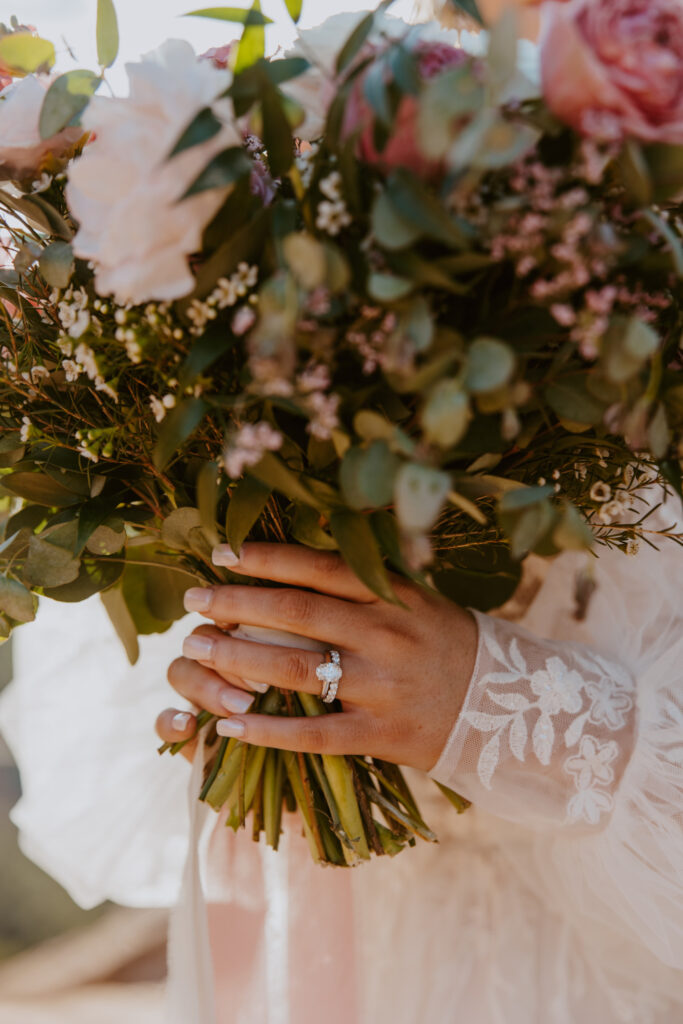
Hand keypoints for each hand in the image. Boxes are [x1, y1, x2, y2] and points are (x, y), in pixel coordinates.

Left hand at [156, 544, 477, 772]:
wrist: (505, 706)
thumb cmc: (445, 643)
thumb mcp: (416, 598)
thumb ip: (365, 581)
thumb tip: (297, 554)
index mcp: (392, 595)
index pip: (318, 567)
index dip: (266, 558)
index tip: (221, 552)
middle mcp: (385, 634)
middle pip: (296, 612)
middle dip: (236, 603)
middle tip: (193, 602)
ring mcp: (382, 686)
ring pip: (297, 668)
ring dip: (238, 657)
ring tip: (195, 649)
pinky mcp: (380, 733)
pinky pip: (314, 733)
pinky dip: (267, 730)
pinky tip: (228, 723)